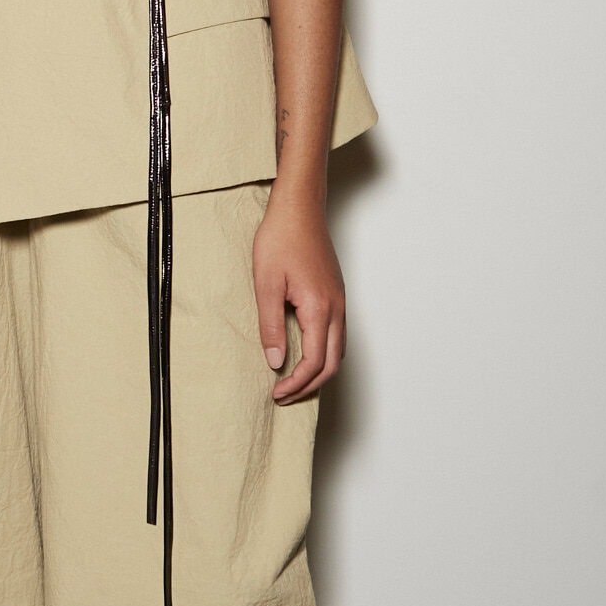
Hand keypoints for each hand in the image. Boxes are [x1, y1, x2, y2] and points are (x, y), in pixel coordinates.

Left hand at [253, 187, 345, 401]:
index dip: (296, 383)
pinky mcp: (336, 295)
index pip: (314, 362)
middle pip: (332, 364)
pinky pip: (336, 335)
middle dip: (309, 385)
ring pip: (338, 351)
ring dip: (318, 372)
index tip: (276, 393)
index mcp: (319, 309)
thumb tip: (276, 361)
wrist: (299, 209)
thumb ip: (271, 326)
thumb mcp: (266, 284)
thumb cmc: (280, 240)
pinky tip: (303, 355)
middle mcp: (336, 309)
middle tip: (284, 396)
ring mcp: (339, 302)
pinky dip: (323, 354)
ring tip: (292, 381)